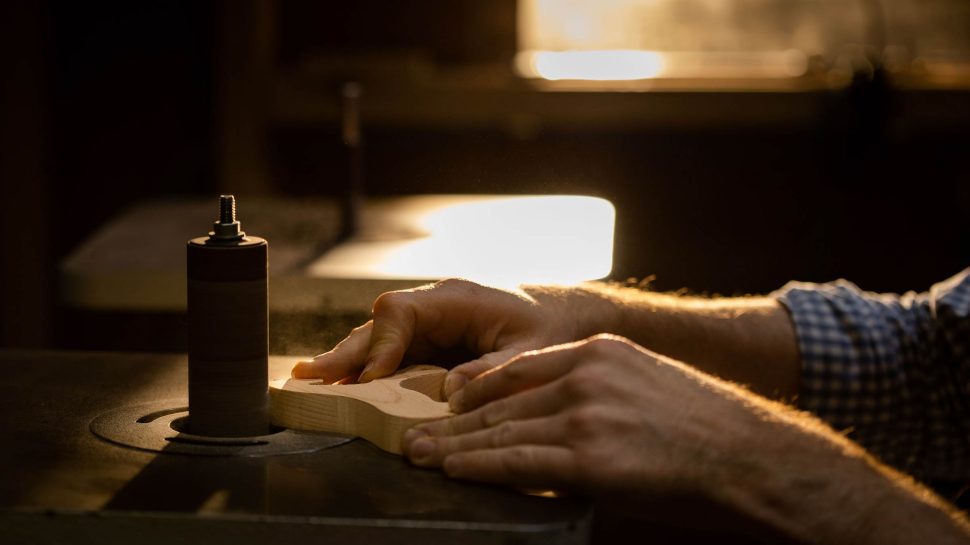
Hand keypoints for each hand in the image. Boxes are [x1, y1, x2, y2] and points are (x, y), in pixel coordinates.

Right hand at [293, 279, 605, 395]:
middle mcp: (435, 306)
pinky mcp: (431, 342)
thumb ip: (492, 371)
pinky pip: (392, 354)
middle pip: (378, 325)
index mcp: (457, 299)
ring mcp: (430, 323)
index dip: (380, 345)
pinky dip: (367, 370)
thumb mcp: (531, 352)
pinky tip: (343, 388)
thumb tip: (450, 392)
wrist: (564, 315)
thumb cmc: (551, 328)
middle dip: (346, 353)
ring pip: (378, 339)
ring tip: (310, 383)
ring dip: (349, 362)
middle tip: (309, 376)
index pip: (401, 313)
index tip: (370, 377)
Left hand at [400, 334, 775, 512]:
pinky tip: (453, 470)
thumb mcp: (644, 381)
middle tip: (412, 433)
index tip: (445, 405)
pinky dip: (478, 467)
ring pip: (501, 431)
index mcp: (597, 351)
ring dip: (453, 446)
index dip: (475, 391)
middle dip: (451, 421)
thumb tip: (548, 414)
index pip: (518, 369)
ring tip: (419, 454)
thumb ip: (594, 388)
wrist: (749, 456)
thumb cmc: (700, 426)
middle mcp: (586, 376)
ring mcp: (586, 416)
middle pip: (500, 400)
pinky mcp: (590, 459)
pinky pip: (517, 461)